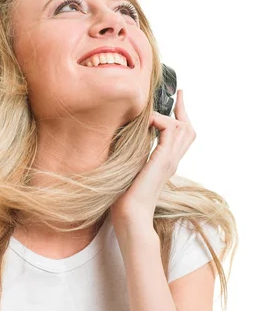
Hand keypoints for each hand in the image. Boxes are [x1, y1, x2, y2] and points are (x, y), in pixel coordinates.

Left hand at [110, 90, 195, 228]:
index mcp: (165, 163)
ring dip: (167, 116)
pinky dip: (159, 121)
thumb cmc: (123, 198)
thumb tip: (121, 134)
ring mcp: (170, 160)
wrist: (130, 216)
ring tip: (150, 116)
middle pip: (188, 130)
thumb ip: (131, 152)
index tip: (177, 98)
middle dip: (182, 110)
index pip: (181, 137)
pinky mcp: (164, 160)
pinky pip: (170, 130)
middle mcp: (172, 160)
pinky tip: (145, 124)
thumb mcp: (128, 169)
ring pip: (184, 128)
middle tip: (177, 94)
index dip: (181, 116)